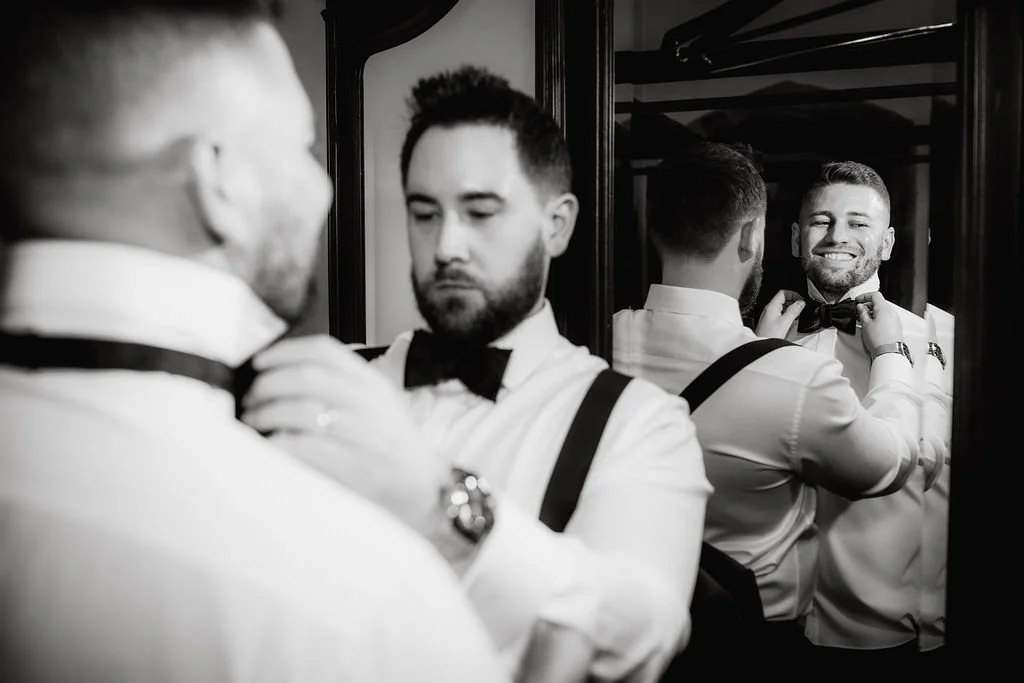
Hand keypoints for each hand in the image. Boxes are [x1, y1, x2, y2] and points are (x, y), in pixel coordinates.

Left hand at [239, 334, 445, 532]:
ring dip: (266, 415)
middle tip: (251, 398)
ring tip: (254, 422)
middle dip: (268, 386)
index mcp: (374, 384)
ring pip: (301, 411)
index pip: (325, 351)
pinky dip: (279, 444)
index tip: (260, 362)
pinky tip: (270, 446)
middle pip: (307, 378)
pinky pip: (305, 447)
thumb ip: (344, 385)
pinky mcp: (356, 468)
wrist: (427, 492)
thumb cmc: (394, 450)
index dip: (285, 351)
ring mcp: (366, 436)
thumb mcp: (380, 406)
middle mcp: (372, 404)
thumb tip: (287, 372)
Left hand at [755, 290, 804, 338]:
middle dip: (794, 301)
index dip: (793, 294)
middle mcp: (770, 309)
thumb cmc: (769, 335)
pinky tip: (793, 320)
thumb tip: (801, 302)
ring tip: (798, 313)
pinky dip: (788, 314)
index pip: (783, 293)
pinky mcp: (772, 322)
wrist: (762, 345)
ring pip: (783, 307)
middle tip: (801, 307)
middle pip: (783, 299)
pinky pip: (782, 314)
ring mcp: (770, 315)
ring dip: (792, 308)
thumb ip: (793, 311)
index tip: (801, 300)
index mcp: (772, 306)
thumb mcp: (784, 322)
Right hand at [854, 292, 903, 357]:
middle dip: (868, 305)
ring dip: (873, 312)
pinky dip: (878, 318)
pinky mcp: (896, 326)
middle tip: (859, 311)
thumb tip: (861, 307)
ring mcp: (895, 319)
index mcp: (884, 309)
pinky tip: (872, 325)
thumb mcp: (866, 324)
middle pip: (879, 302)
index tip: (858, 300)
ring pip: (882, 310)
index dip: (864, 296)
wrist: (889, 352)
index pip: (875, 295)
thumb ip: (862, 313)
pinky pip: (886, 317)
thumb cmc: (878, 339)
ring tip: (864, 320)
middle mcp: (891, 312)